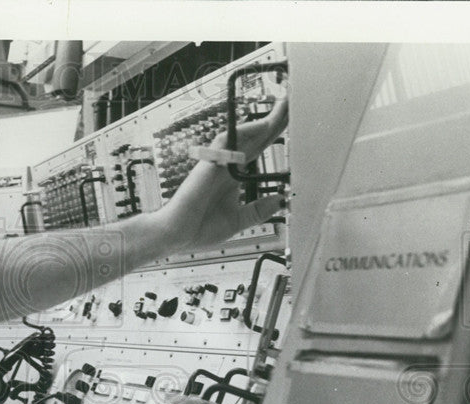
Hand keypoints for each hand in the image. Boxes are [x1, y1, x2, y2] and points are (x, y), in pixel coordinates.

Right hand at [160, 94, 288, 253]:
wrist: (177, 235)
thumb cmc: (199, 228)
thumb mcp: (239, 220)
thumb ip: (259, 210)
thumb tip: (281, 199)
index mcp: (234, 176)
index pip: (258, 148)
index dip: (274, 133)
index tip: (291, 120)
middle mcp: (227, 165)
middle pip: (256, 136)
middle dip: (275, 119)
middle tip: (291, 101)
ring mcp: (218, 162)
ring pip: (245, 134)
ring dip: (264, 119)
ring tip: (284, 105)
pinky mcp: (209, 163)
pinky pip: (227, 141)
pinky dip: (245, 131)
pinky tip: (263, 124)